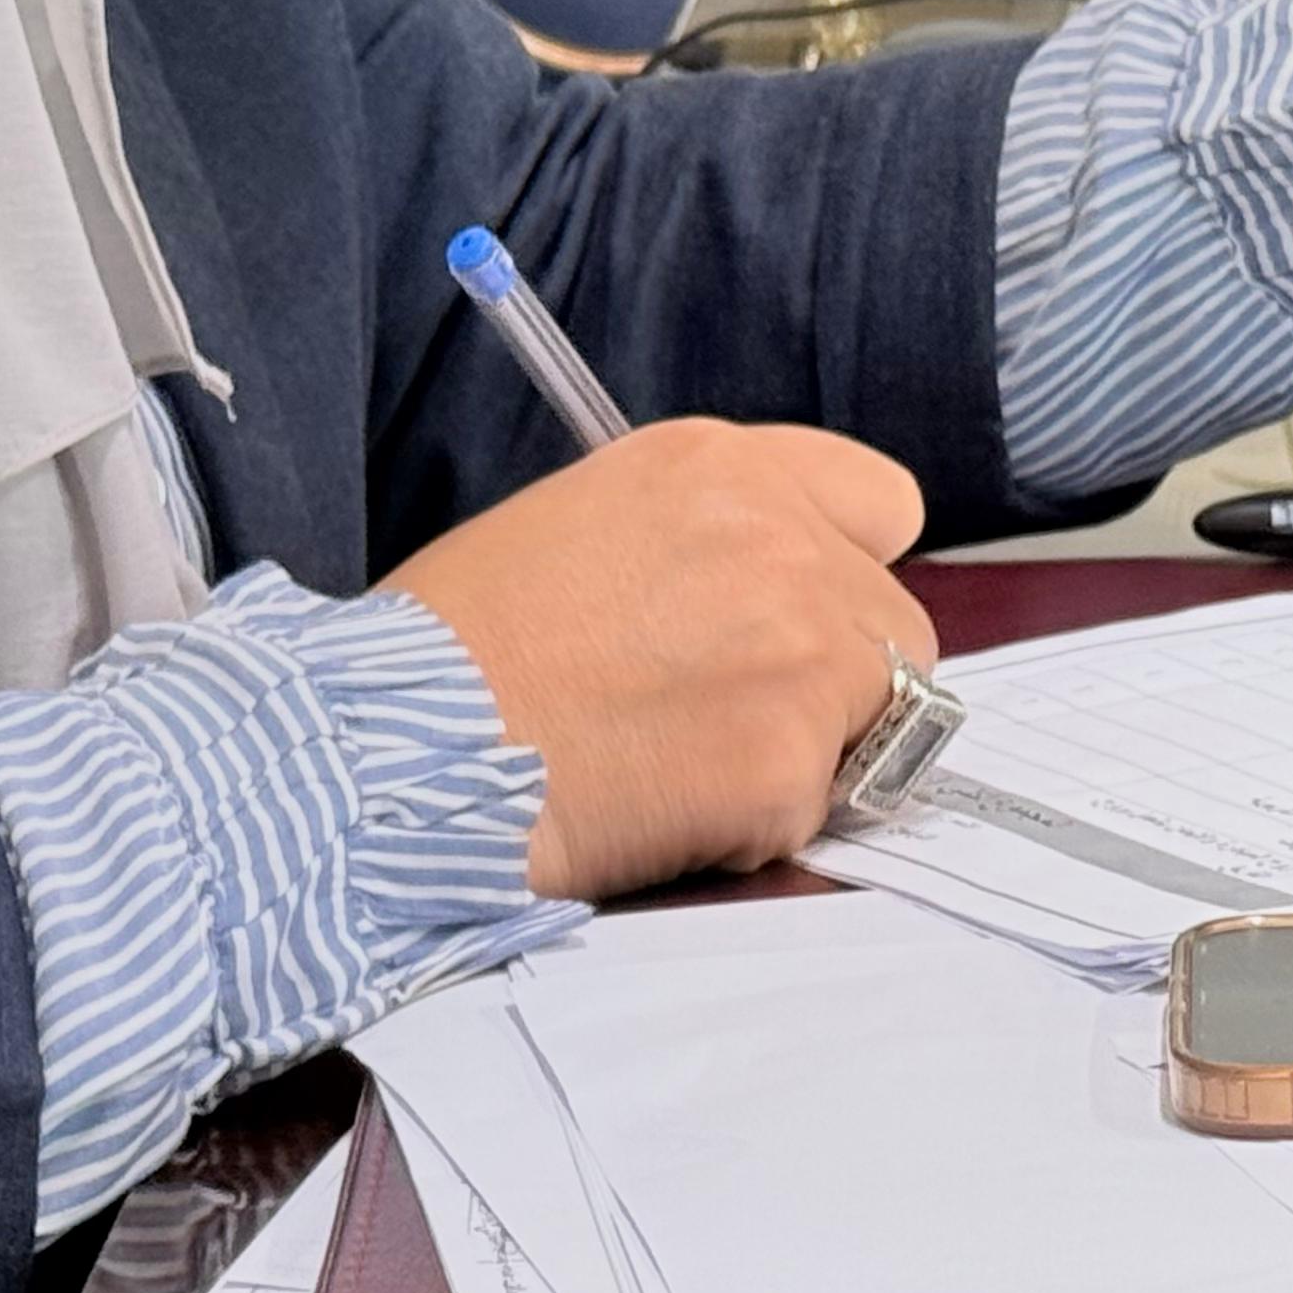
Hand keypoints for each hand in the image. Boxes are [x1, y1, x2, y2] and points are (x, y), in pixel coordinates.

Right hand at [382, 421, 934, 900]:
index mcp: (720, 466)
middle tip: (728, 717)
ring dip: (804, 751)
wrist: (399, 747)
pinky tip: (659, 810)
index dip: (850, 569)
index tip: (810, 616)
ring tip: (681, 765)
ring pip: (876, 719)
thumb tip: (764, 595)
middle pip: (893, 623)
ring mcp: (796, 646)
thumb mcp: (585, 523)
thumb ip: (704, 540)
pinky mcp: (786, 756)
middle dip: (836, 679)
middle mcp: (777, 537)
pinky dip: (753, 826)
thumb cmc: (457, 648)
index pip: (881, 502)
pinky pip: (814, 806)